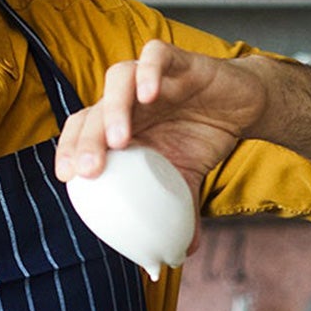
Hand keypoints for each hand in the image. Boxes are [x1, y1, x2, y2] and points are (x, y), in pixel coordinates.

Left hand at [54, 40, 267, 194]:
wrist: (243, 106)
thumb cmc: (201, 138)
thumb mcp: (187, 179)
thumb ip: (178, 212)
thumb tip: (178, 256)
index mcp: (120, 125)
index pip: (81, 131)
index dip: (68, 149)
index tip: (67, 178)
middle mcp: (127, 99)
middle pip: (94, 110)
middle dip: (86, 140)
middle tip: (89, 170)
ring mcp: (149, 76)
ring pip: (117, 79)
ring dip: (114, 108)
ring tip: (120, 140)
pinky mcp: (177, 59)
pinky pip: (155, 55)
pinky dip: (148, 71)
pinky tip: (150, 94)